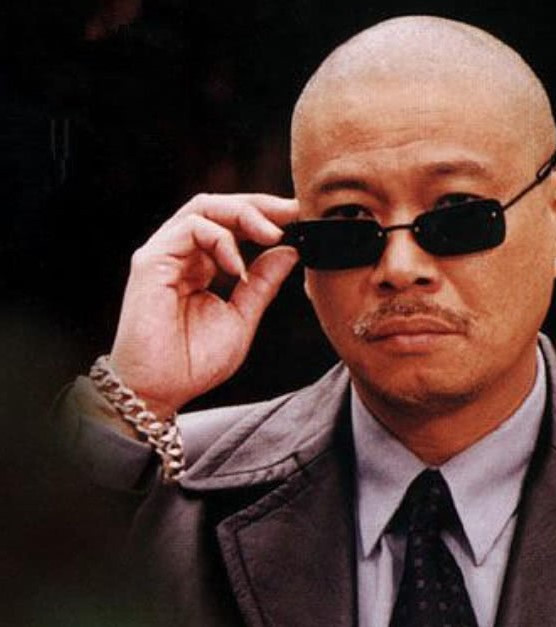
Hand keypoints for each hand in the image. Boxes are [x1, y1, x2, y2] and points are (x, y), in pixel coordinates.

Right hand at [109, 193, 299, 416]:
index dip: (266, 216)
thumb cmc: (195, 361)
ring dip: (244, 214)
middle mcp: (182, 254)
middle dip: (260, 205)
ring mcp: (165, 254)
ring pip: (204, 207)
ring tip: (273, 234)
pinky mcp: (151, 260)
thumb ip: (263, 283)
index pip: (232, 224)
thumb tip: (290, 251)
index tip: (300, 218)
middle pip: (220, 207)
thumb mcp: (243, 317)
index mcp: (202, 265)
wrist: (162, 389)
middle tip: (293, 212)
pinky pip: (190, 228)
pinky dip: (221, 239)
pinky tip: (240, 267)